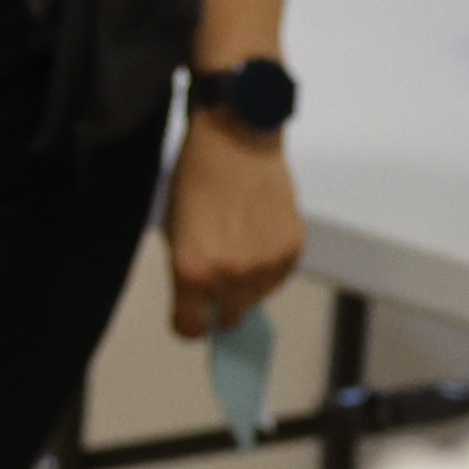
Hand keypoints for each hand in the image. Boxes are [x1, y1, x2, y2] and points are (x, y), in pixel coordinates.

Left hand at [165, 108, 304, 335]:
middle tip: (216, 278)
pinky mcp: (292, 250)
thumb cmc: (196, 179)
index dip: (189, 321)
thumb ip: (188, 273)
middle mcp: (231, 276)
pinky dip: (268, 266)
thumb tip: (204, 301)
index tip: (191, 311)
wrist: (236, 139)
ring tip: (240, 243)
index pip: (190, 329)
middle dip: (219, 305)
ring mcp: (265, 265)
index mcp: (192, 272)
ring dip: (246, 284)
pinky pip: (278, 277)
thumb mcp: (175, 231)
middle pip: (227, 319)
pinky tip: (258, 234)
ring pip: (256, 299)